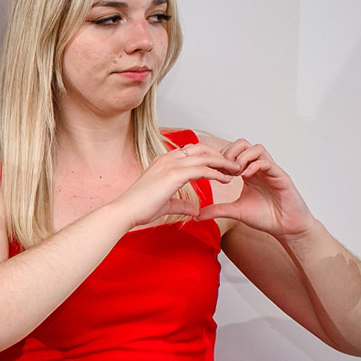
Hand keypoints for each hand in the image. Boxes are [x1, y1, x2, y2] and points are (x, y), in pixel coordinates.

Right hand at [115, 142, 237, 228]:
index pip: (191, 151)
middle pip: (201, 149)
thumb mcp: (165, 204)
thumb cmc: (139, 208)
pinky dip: (217, 173)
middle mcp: (167, 158)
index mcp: (162, 161)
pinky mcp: (175, 175)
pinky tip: (226, 179)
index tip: (221, 166)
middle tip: (233, 166)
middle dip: (219, 156)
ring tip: (235, 170)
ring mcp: (171, 164)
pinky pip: (203, 169)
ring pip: (205, 157)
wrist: (125, 211)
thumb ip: (181, 204)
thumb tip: (195, 210)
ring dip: (223, 163)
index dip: (208, 156)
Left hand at [199, 139, 316, 237]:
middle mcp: (258, 168)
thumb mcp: (235, 211)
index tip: (212, 171)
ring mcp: (271, 170)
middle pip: (243, 144)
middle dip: (229, 152)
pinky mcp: (281, 176)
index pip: (232, 152)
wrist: (286, 227)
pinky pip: (267, 162)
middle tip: (222, 169)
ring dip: (242, 157)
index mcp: (247, 173)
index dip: (220, 158)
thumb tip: (196, 216)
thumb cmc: (265, 217)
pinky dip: (254, 165)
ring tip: (234, 173)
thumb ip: (217, 210)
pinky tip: (245, 177)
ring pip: (256, 148)